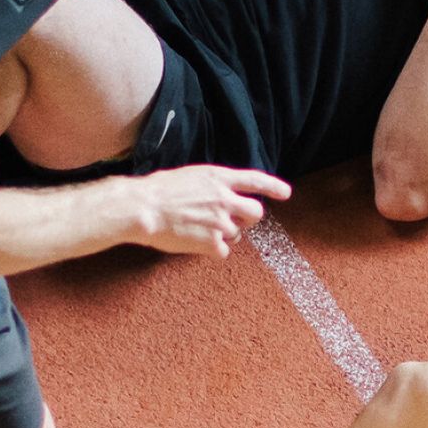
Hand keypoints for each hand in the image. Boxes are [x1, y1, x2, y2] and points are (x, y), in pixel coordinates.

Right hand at [130, 166, 289, 257]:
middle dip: (249, 219)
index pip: (255, 180)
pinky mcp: (212, 242)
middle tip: (236, 221)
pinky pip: (222, 251)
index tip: (286, 193)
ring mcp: (220, 222)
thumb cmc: (157, 190)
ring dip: (222, 235)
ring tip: (197, 229)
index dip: (273, 186)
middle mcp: (224, 199)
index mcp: (218, 178)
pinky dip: (211, 250)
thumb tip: (218, 195)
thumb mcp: (189, 176)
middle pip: (256, 213)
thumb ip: (210, 185)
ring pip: (236, 234)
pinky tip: (193, 241)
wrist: (142, 208)